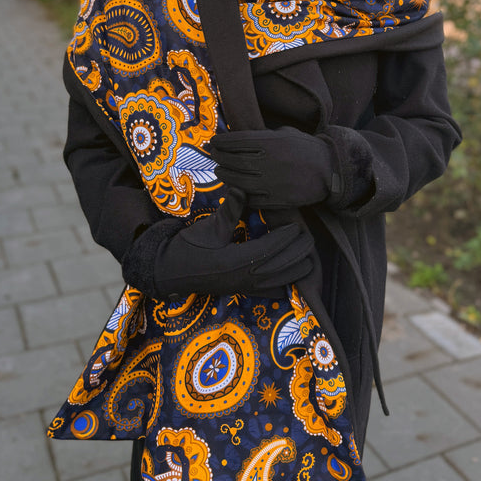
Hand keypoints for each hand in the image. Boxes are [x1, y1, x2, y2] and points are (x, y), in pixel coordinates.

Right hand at [122, 190, 315, 297]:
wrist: (171, 270)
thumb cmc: (189, 246)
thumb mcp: (209, 227)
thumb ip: (229, 210)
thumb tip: (240, 187)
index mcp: (235, 261)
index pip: (269, 250)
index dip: (285, 238)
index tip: (297, 227)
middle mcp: (242, 278)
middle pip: (279, 268)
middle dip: (297, 254)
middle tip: (309, 239)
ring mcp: (243, 288)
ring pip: (277, 283)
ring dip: (295, 271)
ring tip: (309, 257)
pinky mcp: (242, 292)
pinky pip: (268, 293)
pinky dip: (283, 286)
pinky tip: (293, 279)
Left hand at [209, 127, 340, 208]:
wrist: (330, 170)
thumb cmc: (307, 148)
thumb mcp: (286, 133)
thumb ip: (264, 135)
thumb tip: (240, 137)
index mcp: (271, 142)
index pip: (236, 141)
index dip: (221, 142)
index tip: (214, 142)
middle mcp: (269, 161)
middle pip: (234, 161)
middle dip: (219, 158)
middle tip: (213, 156)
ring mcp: (273, 182)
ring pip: (238, 181)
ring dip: (225, 176)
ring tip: (220, 171)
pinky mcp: (277, 199)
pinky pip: (251, 198)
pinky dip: (240, 193)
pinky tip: (236, 188)